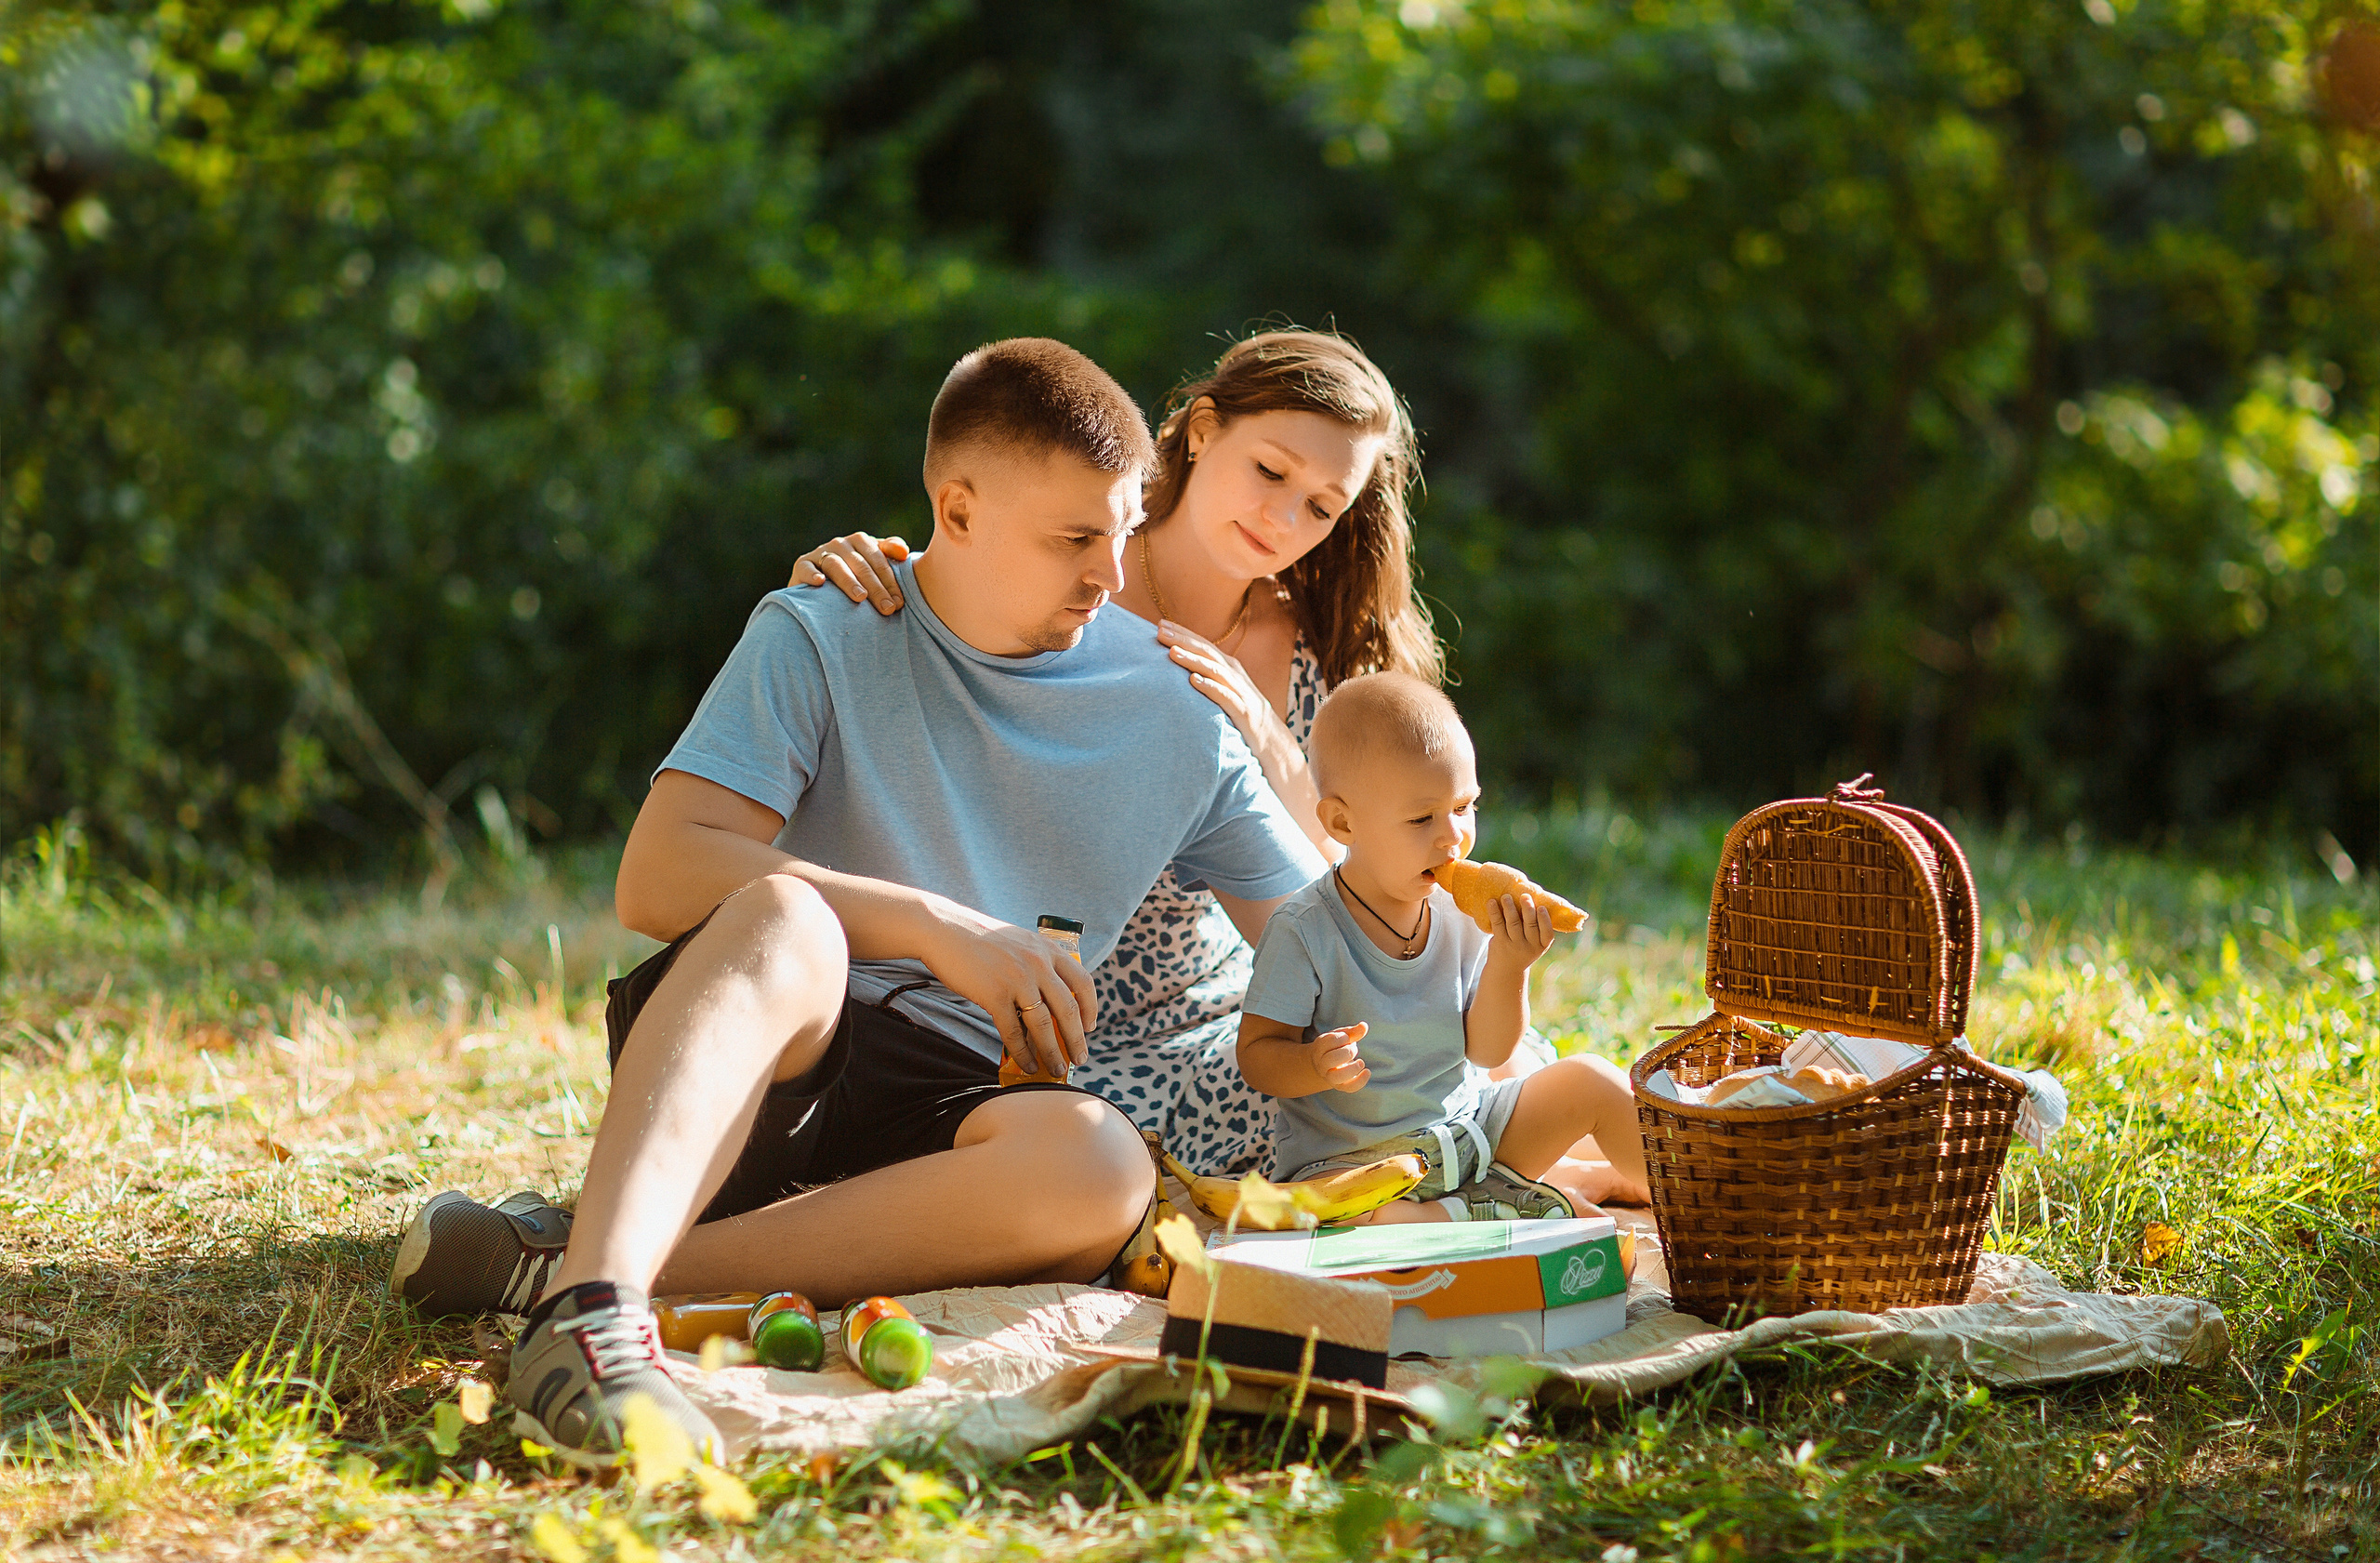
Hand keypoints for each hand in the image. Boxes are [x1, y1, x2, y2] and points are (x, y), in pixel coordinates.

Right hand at [789, 533, 909, 613]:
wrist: (818, 586)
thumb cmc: (854, 575)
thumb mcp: (873, 562)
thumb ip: (890, 553)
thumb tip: (905, 553)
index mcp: (860, 541)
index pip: (878, 560)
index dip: (890, 581)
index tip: (899, 603)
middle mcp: (840, 544)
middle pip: (860, 565)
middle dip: (876, 587)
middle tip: (887, 608)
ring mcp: (820, 553)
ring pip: (836, 565)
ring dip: (849, 581)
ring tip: (860, 597)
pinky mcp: (802, 564)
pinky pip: (806, 568)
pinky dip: (812, 574)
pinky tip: (820, 583)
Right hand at [918, 917, 1097, 1078]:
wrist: (944, 930)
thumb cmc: (980, 939)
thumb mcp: (1020, 941)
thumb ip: (1038, 962)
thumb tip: (1049, 997)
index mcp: (1047, 949)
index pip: (1083, 982)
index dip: (1091, 1008)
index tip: (1090, 1026)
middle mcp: (1038, 963)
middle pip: (1068, 1009)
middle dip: (1077, 1039)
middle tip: (1080, 1058)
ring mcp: (1017, 979)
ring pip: (1044, 1025)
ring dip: (1053, 1053)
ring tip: (1056, 1069)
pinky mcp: (995, 994)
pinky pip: (1014, 1032)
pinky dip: (1023, 1053)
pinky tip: (1027, 1064)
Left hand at [1156, 619, 1290, 757]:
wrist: (1272, 741)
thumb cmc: (1242, 714)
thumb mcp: (1226, 691)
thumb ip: (1209, 677)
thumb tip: (1180, 669)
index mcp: (1229, 668)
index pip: (1203, 645)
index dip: (1183, 633)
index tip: (1160, 624)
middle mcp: (1234, 675)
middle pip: (1206, 652)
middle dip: (1183, 640)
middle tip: (1159, 631)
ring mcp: (1240, 692)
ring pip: (1214, 670)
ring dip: (1193, 660)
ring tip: (1172, 652)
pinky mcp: (1243, 712)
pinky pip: (1224, 696)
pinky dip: (1209, 686)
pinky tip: (1194, 681)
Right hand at [1310, 1021, 1370, 1093]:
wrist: (1325, 1065)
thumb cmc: (1334, 1047)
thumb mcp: (1340, 1036)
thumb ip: (1352, 1031)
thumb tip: (1364, 1026)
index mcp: (1319, 1048)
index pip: (1328, 1041)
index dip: (1341, 1037)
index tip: (1346, 1038)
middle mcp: (1322, 1064)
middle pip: (1330, 1060)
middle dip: (1346, 1052)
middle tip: (1353, 1049)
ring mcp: (1330, 1077)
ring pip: (1337, 1077)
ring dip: (1351, 1069)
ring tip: (1360, 1062)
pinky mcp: (1341, 1086)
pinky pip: (1349, 1088)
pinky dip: (1360, 1081)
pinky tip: (1367, 1072)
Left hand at [1485, 892, 1558, 966]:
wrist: (1506, 970)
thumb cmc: (1523, 948)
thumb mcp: (1534, 943)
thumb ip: (1535, 926)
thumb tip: (1531, 896)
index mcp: (1542, 945)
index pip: (1547, 933)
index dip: (1545, 920)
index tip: (1541, 907)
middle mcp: (1530, 947)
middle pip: (1530, 925)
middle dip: (1527, 909)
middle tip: (1524, 896)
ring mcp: (1514, 945)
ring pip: (1513, 923)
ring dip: (1509, 908)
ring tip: (1506, 896)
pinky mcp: (1500, 943)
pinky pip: (1498, 925)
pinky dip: (1494, 912)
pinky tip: (1491, 902)